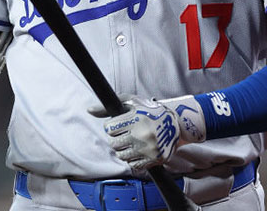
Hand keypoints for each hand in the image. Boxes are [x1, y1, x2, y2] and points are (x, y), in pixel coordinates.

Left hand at [90, 95, 205, 169]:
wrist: (177, 123)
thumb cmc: (151, 111)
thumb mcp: (132, 102)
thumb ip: (108, 107)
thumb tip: (89, 110)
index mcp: (135, 118)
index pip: (109, 128)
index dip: (112, 126)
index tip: (118, 125)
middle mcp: (141, 134)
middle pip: (113, 143)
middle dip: (117, 139)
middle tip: (125, 134)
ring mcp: (147, 148)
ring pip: (121, 155)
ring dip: (123, 150)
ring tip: (131, 142)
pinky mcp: (153, 159)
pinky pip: (132, 165)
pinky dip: (132, 159)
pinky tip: (137, 151)